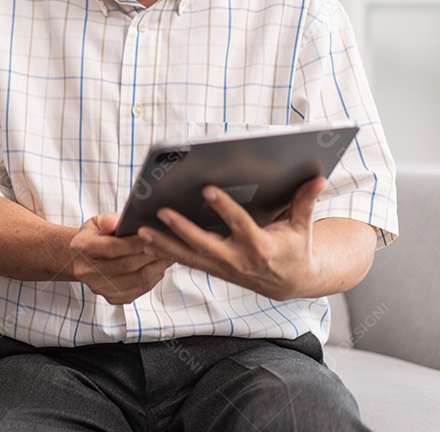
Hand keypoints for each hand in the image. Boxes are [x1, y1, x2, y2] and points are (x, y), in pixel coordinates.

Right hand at [63, 213, 171, 303]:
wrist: (81, 260)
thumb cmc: (93, 237)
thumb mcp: (96, 223)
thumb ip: (108, 221)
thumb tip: (119, 221)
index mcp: (82, 248)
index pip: (110, 248)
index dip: (133, 243)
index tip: (151, 235)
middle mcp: (87, 271)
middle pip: (126, 265)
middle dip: (150, 254)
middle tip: (167, 244)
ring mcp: (99, 287)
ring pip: (136, 279)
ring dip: (156, 267)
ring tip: (168, 255)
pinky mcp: (112, 298)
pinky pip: (139, 290)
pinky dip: (153, 278)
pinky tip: (159, 267)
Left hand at [138, 176, 326, 299]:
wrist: (291, 282)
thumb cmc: (295, 247)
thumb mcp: (302, 226)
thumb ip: (305, 201)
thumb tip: (318, 178)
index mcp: (261, 247)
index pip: (240, 224)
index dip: (224, 207)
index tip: (206, 189)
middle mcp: (238, 260)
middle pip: (206, 244)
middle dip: (182, 228)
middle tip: (161, 211)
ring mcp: (223, 268)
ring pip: (189, 257)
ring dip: (164, 244)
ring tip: (141, 231)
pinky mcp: (213, 270)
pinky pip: (186, 262)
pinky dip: (165, 253)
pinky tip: (145, 242)